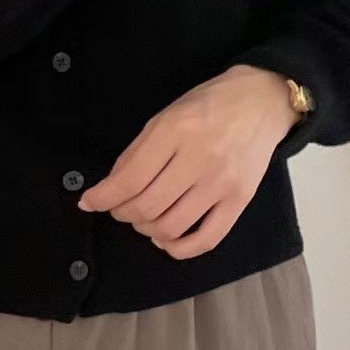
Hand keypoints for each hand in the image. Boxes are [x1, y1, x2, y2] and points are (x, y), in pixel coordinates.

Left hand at [76, 66, 300, 257]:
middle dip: (123, 214)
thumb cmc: (208, 105)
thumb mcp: (165, 116)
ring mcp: (223, 183)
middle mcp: (201, 158)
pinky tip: (166, 240)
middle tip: (120, 208)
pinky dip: (179, 249)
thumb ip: (136, 153)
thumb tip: (109, 189)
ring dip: (146, 230)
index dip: (102, 198)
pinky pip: (207, 239)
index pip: (130, 180)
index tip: (89, 203)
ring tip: (143, 220)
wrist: (261, 101)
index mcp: (176, 131)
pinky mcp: (240, 200)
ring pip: (171, 227)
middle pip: (147, 207)